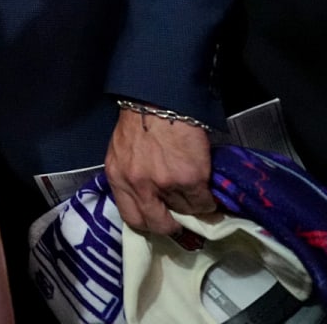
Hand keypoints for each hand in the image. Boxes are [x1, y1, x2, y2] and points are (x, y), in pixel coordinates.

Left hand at [105, 108, 215, 234]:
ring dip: (191, 208)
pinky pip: (203, 202)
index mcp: (118, 179)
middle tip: (181, 218)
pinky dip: (207, 201)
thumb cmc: (139, 122)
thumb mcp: (122, 153)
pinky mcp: (190, 178)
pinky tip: (206, 190)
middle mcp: (139, 185)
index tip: (159, 220)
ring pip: (184, 212)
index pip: (132, 219)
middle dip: (171, 225)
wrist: (159, 101)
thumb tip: (149, 198)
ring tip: (194, 196)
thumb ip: (130, 177)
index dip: (149, 223)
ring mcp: (165, 184)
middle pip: (158, 224)